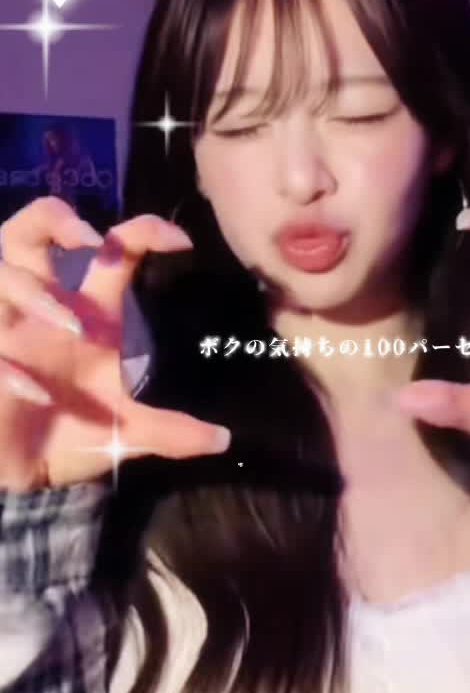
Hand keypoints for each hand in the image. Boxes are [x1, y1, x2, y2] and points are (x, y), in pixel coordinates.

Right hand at [0, 196, 230, 491]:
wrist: (22, 474)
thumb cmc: (69, 435)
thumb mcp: (126, 433)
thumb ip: (172, 432)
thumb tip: (224, 440)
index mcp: (86, 311)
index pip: (113, 250)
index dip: (145, 231)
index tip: (181, 241)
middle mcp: (43, 308)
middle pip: (29, 230)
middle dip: (54, 218)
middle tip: (89, 239)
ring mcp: (5, 330)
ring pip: (1, 275)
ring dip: (35, 293)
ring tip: (72, 326)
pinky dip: (9, 369)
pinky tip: (30, 391)